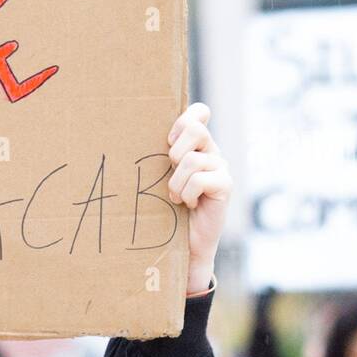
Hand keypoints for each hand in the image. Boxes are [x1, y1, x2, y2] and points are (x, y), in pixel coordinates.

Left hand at [166, 103, 231, 294]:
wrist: (185, 244)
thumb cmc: (166, 209)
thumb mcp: (158, 178)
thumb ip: (157, 157)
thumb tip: (131, 135)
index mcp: (196, 145)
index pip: (198, 112)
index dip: (182, 120)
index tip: (168, 141)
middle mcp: (211, 152)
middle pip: (195, 128)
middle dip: (174, 152)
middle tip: (169, 171)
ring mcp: (221, 167)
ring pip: (192, 160)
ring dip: (176, 182)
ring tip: (175, 197)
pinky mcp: (225, 185)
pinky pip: (200, 179)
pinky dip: (188, 193)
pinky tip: (189, 204)